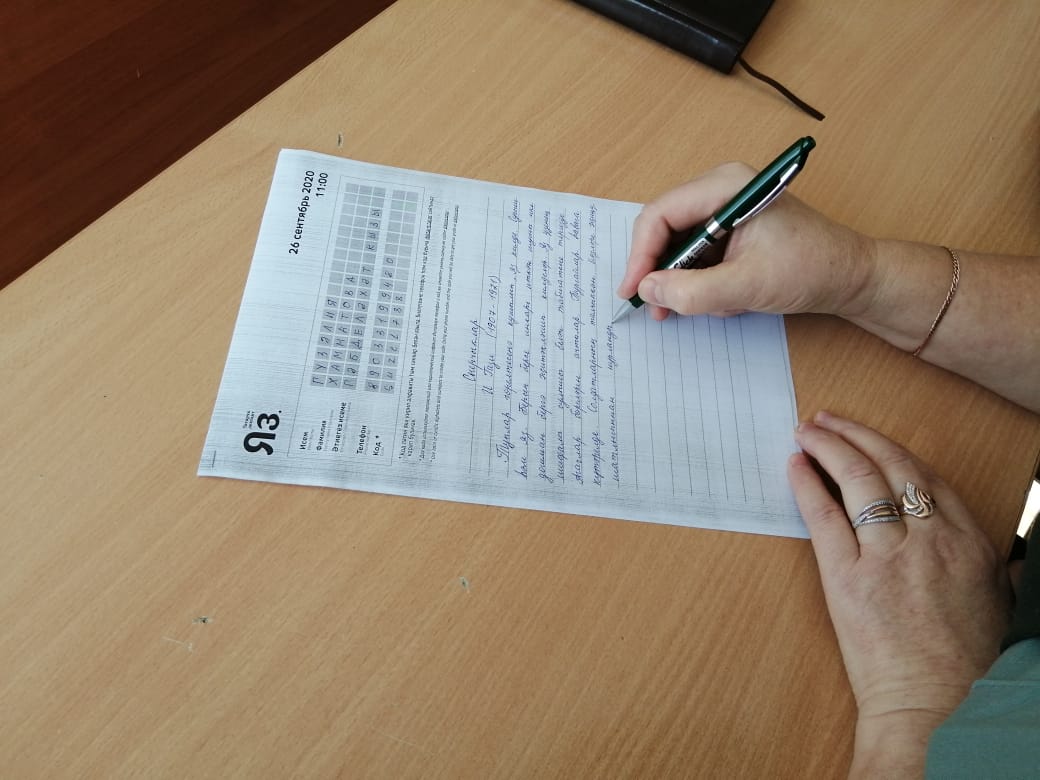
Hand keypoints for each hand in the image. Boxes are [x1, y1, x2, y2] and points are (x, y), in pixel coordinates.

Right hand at [616, 162, 876, 321]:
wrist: (851, 278)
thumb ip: (693, 291)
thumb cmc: (812, 269)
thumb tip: (649, 291)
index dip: (641, 255)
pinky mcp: (730, 231)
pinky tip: (725, 299)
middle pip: (664, 229)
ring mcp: (724, 210)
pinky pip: (696, 256)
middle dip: (660, 271)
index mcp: (725, 186)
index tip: (634, 291)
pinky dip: (701, 283)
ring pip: (678, 246)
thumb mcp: (747, 287)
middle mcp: (720, 190)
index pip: (660, 214)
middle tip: (656, 308)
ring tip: (705, 306)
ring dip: (684, 282)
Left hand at [788, 411, 1011, 777]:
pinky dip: (806, 485)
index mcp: (969, 544)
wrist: (937, 711)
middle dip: (856, 435)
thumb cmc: (967, 666)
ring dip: (828, 447)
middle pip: (890, 466)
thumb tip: (993, 550)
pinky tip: (795, 466)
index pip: (926, 477)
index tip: (870, 438)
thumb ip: (985, 565)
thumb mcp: (995, 603)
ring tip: (808, 431)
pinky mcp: (848, 578)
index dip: (892, 450)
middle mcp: (931, 540)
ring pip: (856, 481)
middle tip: (828, 419)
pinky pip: (823, 517)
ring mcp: (888, 557)